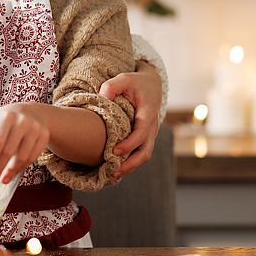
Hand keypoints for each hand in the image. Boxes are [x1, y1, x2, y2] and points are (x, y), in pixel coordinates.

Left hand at [0, 103, 49, 184]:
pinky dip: (22, 167)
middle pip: (10, 151)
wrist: (31, 112)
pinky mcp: (44, 136)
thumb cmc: (6, 119)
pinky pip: (33, 157)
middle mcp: (22, 121)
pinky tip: (14, 171)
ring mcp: (35, 129)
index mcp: (6, 117)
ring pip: (23, 156)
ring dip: (12, 171)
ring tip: (4, 179)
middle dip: (0, 167)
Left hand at [100, 62, 162, 179]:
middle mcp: (152, 127)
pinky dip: (130, 163)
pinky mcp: (145, 138)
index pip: (141, 133)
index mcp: (148, 114)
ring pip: (143, 156)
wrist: (152, 85)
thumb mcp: (124, 78)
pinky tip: (115, 170)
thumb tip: (102, 98)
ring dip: (129, 168)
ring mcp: (150, 134)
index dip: (129, 144)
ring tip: (112, 177)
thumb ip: (112, 86)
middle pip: (145, 152)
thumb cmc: (136, 83)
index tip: (115, 152)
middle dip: (130, 164)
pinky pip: (140, 153)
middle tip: (113, 172)